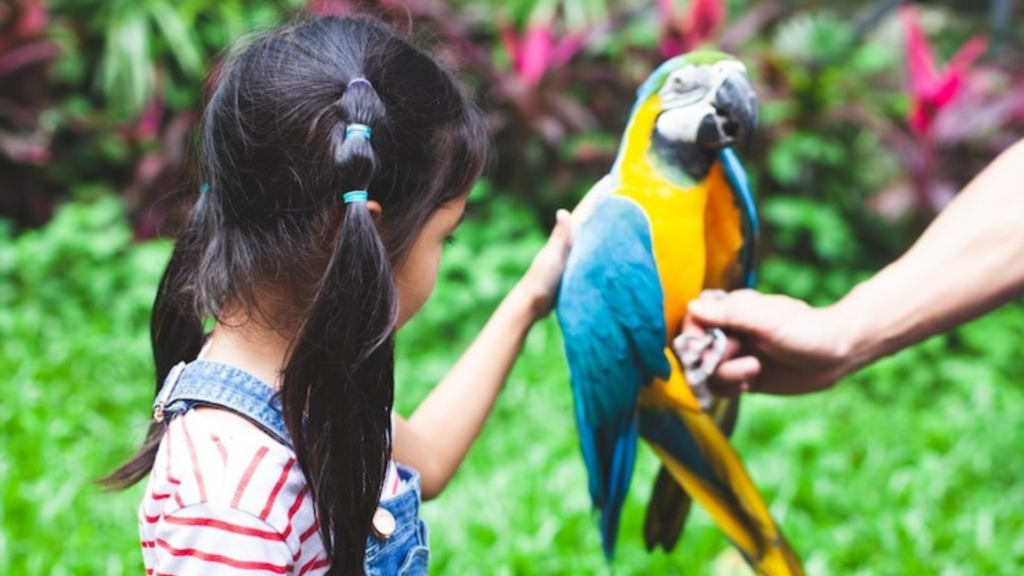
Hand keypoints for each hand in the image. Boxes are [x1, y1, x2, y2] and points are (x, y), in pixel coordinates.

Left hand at [513, 176, 613, 319]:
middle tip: (623, 187)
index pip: (586, 210)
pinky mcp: (576, 264)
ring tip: (622, 209)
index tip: (611, 178)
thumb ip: (559, 237)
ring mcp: (573, 252)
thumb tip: (562, 212)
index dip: (598, 194)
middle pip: (591, 216)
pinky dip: (602, 239)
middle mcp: (571, 240)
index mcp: (567, 236)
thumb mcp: (552, 258)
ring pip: (593, 231)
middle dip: (605, 202)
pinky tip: (611, 240)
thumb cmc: (540, 281)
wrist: (532, 303)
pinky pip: (594, 247)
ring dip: (605, 219)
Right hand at [683, 289, 861, 395]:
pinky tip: (749, 384)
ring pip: (708, 372)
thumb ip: (731, 314)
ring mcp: (737, 355)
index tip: (705, 350)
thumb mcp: (768, 321)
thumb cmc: (807, 330)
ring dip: (726, 376)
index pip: (693, 321)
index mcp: (731, 311)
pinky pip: (721, 386)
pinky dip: (729, 388)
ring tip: (753, 371)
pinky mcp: (745, 376)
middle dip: (714, 361)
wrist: (839, 354)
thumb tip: (692, 306)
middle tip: (743, 361)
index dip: (693, 338)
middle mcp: (730, 332)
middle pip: (696, 351)